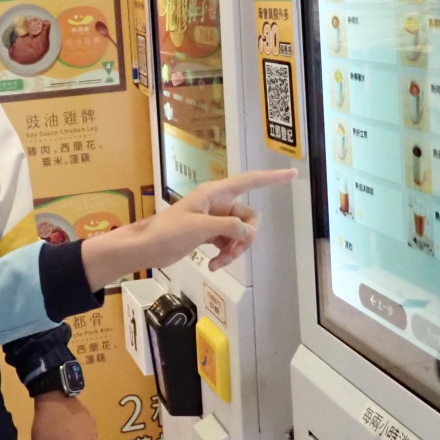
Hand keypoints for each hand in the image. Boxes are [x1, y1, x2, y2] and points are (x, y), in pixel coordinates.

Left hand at [80, 169, 296, 287]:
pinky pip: (228, 242)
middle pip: (249, 216)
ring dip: (234, 250)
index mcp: (215, 193)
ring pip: (240, 232)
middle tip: (232, 253)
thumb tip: (248, 230)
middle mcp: (218, 203)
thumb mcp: (200, 228)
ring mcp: (214, 219)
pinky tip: (213, 265)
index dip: (272, 178)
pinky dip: (225, 254)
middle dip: (245, 237)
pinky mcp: (209, 233)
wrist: (146, 248)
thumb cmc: (167, 232)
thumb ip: (228, 226)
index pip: (249, 181)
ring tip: (218, 263)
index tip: (293, 174)